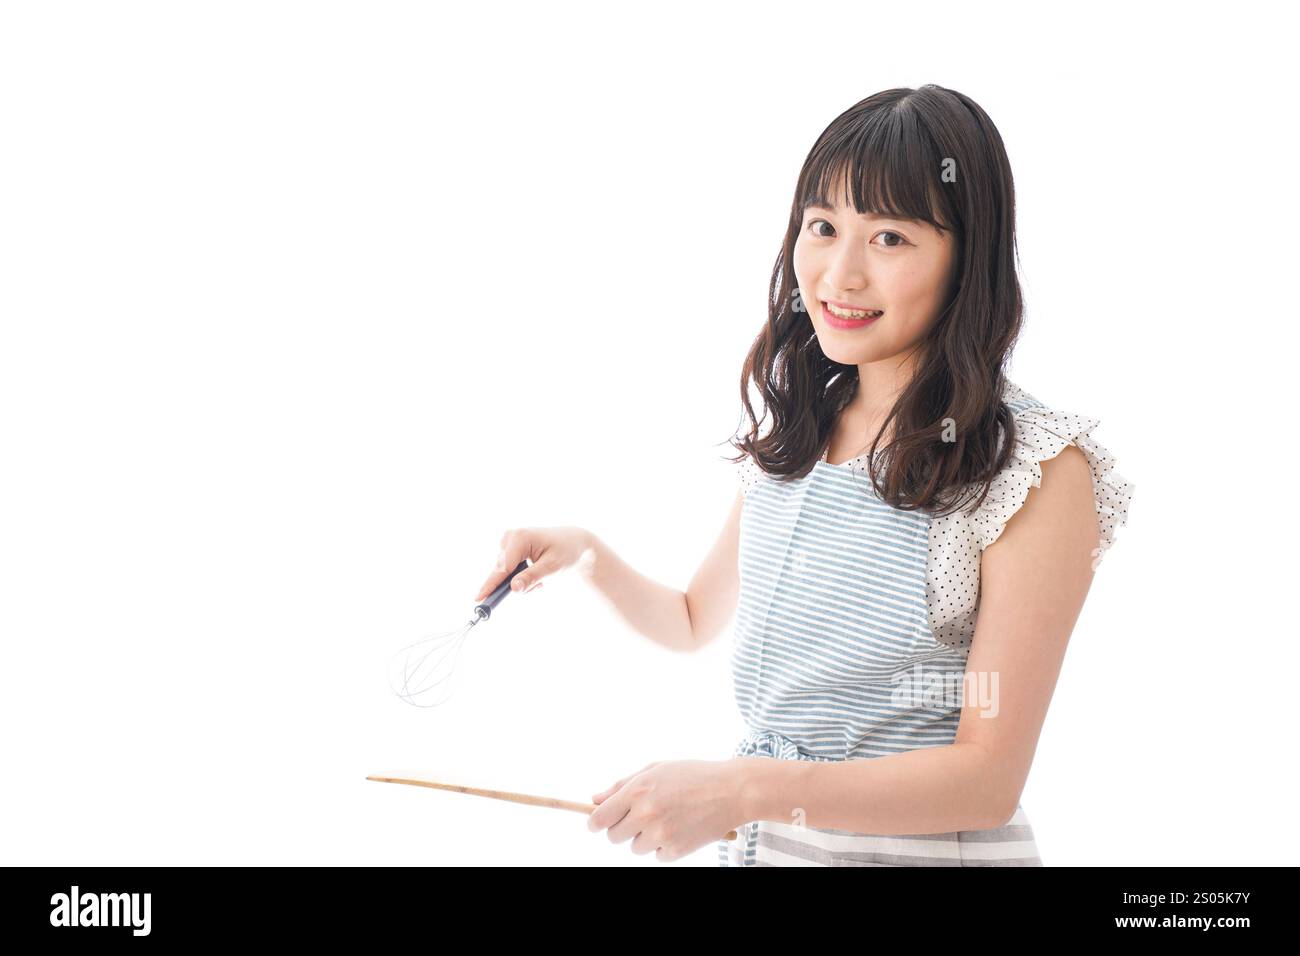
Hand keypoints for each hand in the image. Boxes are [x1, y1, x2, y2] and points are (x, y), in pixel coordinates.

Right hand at [474, 526, 595, 601]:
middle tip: (540, 586)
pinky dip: (521, 576)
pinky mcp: (509, 547)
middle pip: (503, 572)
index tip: (478, 599)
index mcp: (520, 538)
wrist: (574, 542)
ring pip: (506, 573)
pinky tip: (536, 572)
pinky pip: (509, 570)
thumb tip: (513, 589)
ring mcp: (508, 541)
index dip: (491, 585)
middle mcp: (510, 537)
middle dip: (518, 584)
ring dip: (522, 581)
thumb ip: (532, 577)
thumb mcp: (553, 567)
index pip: (503, 568)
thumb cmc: (567, 553)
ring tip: (542, 578)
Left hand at [587, 759, 745, 862]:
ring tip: (666, 819)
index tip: (597, 823)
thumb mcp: (656, 769)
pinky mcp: (676, 851)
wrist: (732, 791)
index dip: (594, 822)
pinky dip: (663, 846)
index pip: (600, 818)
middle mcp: (646, 814)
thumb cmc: (692, 776)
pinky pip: (656, 855)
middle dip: (621, 828)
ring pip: (635, 847)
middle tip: (639, 817)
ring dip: (644, 837)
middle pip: (614, 836)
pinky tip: (679, 829)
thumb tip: (594, 800)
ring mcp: (661, 835)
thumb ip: (622, 785)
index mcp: (638, 791)